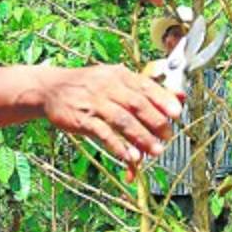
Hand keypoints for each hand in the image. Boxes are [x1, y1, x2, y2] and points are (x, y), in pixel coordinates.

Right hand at [41, 64, 182, 177]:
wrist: (50, 89)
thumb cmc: (88, 86)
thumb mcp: (115, 81)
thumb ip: (145, 89)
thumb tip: (180, 96)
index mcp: (119, 75)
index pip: (145, 85)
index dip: (163, 99)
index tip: (177, 112)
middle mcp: (107, 86)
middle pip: (136, 104)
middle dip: (155, 122)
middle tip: (168, 136)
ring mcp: (94, 102)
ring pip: (122, 120)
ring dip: (141, 137)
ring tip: (155, 151)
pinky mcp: (82, 119)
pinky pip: (103, 133)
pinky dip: (118, 146)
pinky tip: (130, 157)